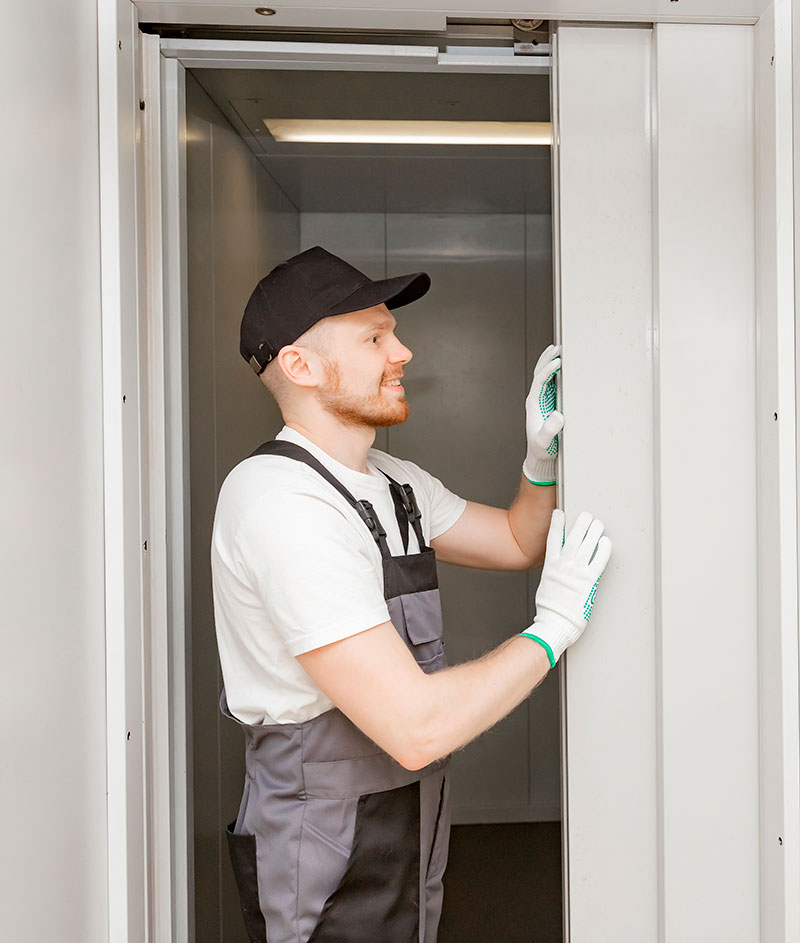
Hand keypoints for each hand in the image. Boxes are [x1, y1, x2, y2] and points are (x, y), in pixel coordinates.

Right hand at [521, 509, 611, 666]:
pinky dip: (603, 549)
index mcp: (551, 566)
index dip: (556, 524)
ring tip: (597, 523)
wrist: (556, 623)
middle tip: (586, 515)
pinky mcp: (590, 581)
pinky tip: (606, 542)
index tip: (559, 514)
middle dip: (580, 524)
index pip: (553, 539)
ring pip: (587, 545)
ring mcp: (577, 572)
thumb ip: (554, 571)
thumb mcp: (546, 585)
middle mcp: (564, 566)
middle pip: (573, 538)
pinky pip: (599, 560)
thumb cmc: (550, 609)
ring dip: (593, 531)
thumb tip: (560, 566)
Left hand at [523, 344, 563, 485]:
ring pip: (545, 376)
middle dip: (548, 358)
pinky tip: (564, 366)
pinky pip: (553, 384)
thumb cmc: (541, 450)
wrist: (541, 457)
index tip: (558, 361)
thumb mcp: (545, 442)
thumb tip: (558, 415)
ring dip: (551, 362)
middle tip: (558, 347)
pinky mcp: (551, 404)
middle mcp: (537, 399)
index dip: (548, 369)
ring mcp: (544, 400)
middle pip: (540, 373)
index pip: (540, 380)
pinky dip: (557, 372)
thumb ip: (549, 430)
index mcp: (534, 404)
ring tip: (559, 349)